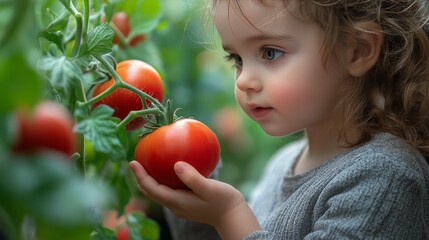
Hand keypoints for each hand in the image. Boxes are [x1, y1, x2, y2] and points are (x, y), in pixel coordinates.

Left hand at [129, 160, 260, 238]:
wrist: (233, 216)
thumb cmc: (223, 201)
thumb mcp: (209, 188)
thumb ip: (193, 178)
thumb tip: (176, 164)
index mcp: (177, 202)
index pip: (152, 189)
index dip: (140, 176)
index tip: (132, 162)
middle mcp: (175, 205)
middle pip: (151, 192)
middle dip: (140, 178)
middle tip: (134, 161)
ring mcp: (180, 205)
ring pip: (159, 192)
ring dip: (150, 179)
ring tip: (147, 163)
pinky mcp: (186, 202)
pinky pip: (169, 190)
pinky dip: (162, 179)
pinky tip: (169, 167)